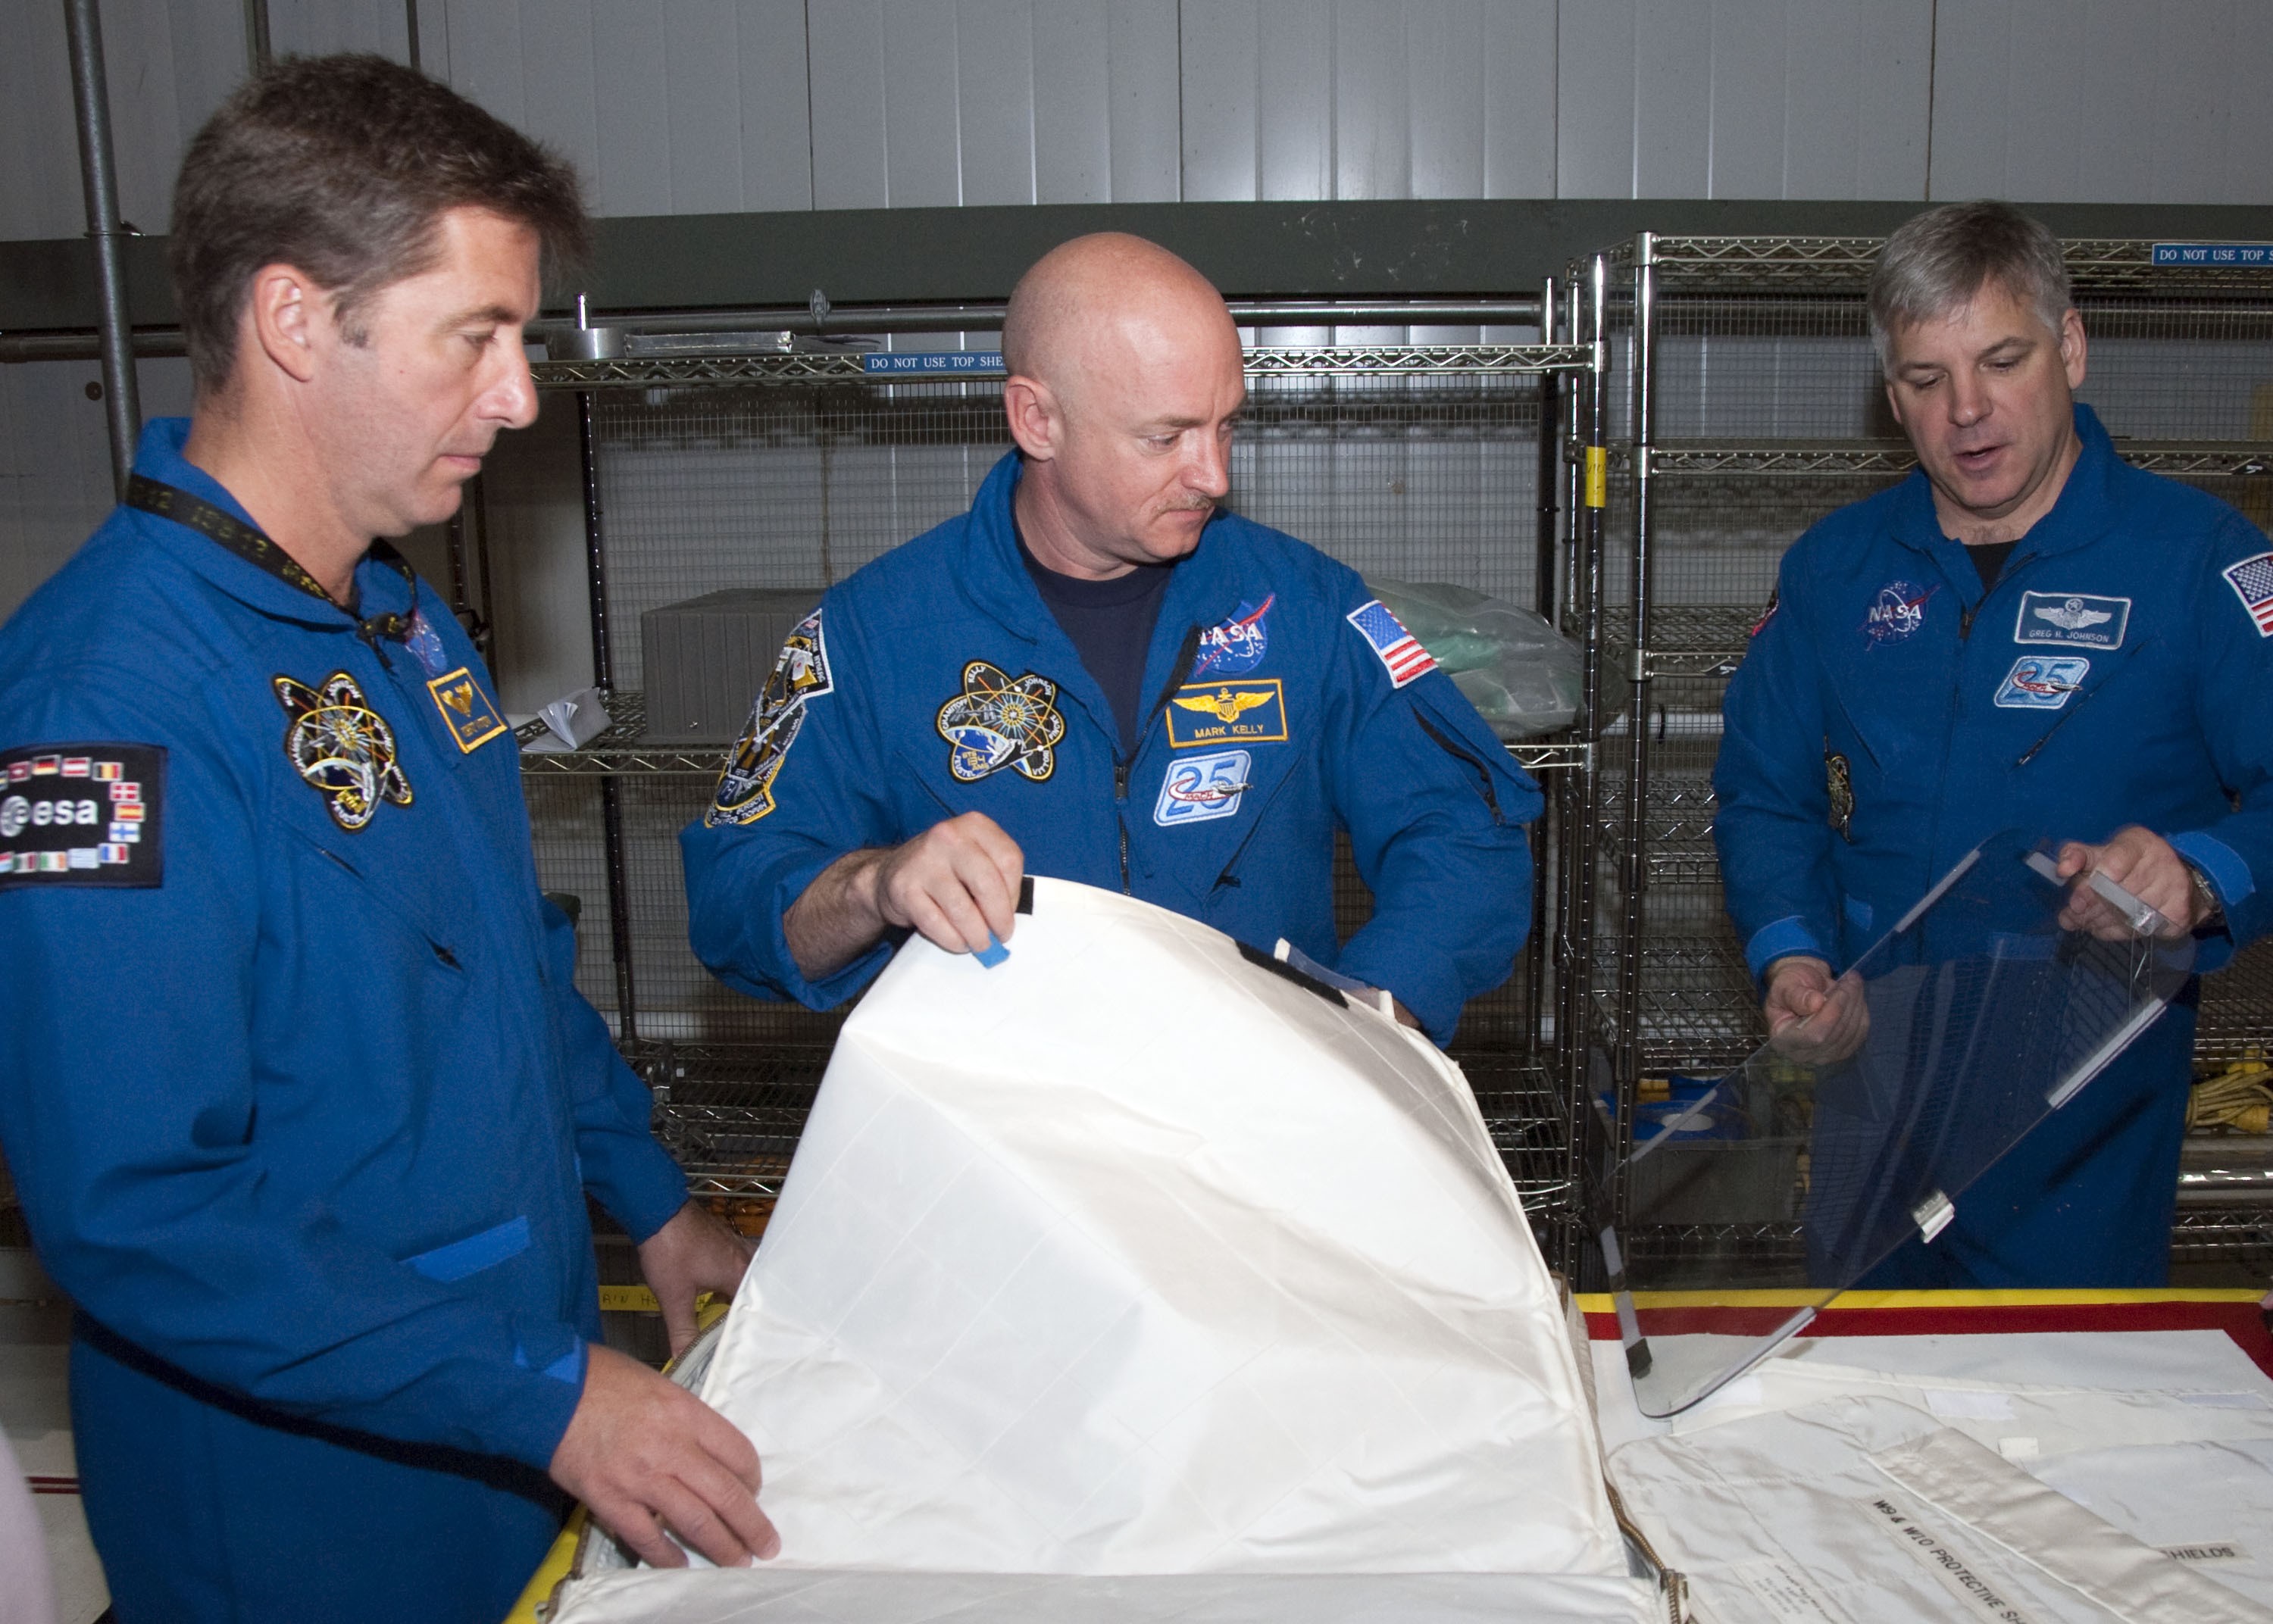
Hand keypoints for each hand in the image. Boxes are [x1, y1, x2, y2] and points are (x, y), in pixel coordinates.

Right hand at [547, 1343, 778, 1568]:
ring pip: (695, 1521)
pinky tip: (681, 1565)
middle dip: (751, 1524)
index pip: (738, 1453)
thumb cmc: (603, 1379)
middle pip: (726, 1494)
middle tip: (766, 1544)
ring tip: (738, 1561)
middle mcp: (671, 1448)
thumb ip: (686, 1418)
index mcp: (687, 1413)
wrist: (549, 1392)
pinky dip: (667, 1556)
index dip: (753, 1477)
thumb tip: (708, 1449)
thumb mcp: (660, 1384)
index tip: (754, 1490)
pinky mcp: (609, 1500)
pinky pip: (647, 1537)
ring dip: (722, 1546)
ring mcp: (640, 1478)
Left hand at [638, 1201, 754, 1358]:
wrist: (657, 1209)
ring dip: (742, 1298)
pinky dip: (734, 1283)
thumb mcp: (674, 1297)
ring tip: (735, 1319)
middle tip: (745, 1336)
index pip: (757, 1310)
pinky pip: (739, 1268)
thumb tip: (683, 1358)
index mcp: (741, 1274)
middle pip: (757, 1295)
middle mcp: (746, 1259)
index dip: (752, 1330)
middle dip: (750, 1315)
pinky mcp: (725, 1242)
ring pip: (749, 1280)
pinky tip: (721, 1293)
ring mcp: (736, 1247)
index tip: (748, 1347)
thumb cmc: (669, 1248)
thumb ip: (682, 1331)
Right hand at [785, 812, 1025, 979]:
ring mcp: (923, 860)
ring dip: (976, 935)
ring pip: (962, 909)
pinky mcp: (903, 887)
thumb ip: (996, 878)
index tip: (1010, 913)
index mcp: (975, 825)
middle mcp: (948, 837)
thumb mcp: (975, 858)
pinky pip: (935, 922)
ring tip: (980, 944)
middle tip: (1001, 936)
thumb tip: (1009, 919)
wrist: (893, 871)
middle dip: (999, 918)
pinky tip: (958, 942)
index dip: (1014, 894)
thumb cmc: (944, 869)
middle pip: (988, 884)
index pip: (1009, 861)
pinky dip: (952, 939)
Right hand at [1763, 956, 1869, 1063]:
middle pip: (1834, 1035)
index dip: (1831, 1014)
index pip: (1812, 1036)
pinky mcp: (1842, 1052)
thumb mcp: (1785, 984)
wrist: (1802, 989)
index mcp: (1782, 1040)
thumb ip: (1796, 994)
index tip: (1840, 991)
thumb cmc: (1790, 986)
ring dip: (1857, 1005)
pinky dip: (1862, 1013)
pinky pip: (1860, 1034)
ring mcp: (1824, 1056)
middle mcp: (1802, 1054)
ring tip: (1853, 982)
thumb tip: (1816, 1003)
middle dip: (1847, 1005)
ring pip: (1850, 1034)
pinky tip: (1856, 997)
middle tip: (1851, 979)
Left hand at [2055, 827, 2197, 938]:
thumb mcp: (2101, 853)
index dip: (2091, 885)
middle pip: (2119, 892)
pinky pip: (2140, 929)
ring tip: (2087, 921)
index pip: (2114, 862)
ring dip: (2100, 922)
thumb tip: (2061, 870)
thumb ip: (2077, 856)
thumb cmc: (2129, 864)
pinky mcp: (2179, 912)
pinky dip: (2117, 932)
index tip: (2074, 902)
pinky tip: (2106, 927)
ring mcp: (2175, 888)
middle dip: (2091, 908)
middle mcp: (2161, 861)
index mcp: (2139, 842)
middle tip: (2075, 915)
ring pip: (2127, 914)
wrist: (2177, 880)